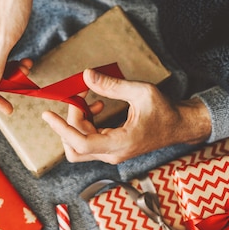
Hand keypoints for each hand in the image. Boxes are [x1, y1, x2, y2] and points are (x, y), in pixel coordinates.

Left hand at [42, 69, 211, 163]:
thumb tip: (86, 76)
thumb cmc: (164, 111)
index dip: (62, 129)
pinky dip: (86, 123)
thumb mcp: (142, 92)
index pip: (81, 144)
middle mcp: (113, 154)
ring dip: (77, 122)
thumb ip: (112, 86)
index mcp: (121, 144)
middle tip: (78, 98)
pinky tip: (97, 107)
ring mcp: (111, 154)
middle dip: (70, 121)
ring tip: (89, 100)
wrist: (179, 126)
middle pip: (75, 146)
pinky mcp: (111, 149)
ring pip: (79, 144)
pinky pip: (88, 140)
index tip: (49, 115)